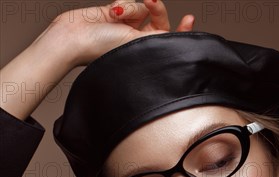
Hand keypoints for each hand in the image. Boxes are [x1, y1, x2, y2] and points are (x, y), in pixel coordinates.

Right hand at [46, 0, 194, 66]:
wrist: (75, 36)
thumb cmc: (103, 48)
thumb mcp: (138, 43)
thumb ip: (160, 36)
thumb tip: (179, 30)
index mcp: (147, 55)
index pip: (170, 43)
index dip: (183, 31)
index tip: (190, 19)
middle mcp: (139, 42)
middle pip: (159, 20)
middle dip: (156, 9)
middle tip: (151, 2)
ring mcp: (128, 28)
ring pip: (142, 8)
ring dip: (132, 8)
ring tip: (119, 15)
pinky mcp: (117, 15)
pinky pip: (129, 2)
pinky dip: (122, 4)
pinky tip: (112, 12)